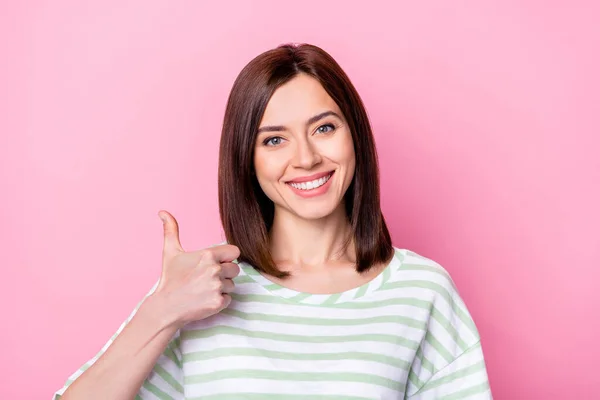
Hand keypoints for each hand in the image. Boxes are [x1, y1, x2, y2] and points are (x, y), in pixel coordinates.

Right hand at [152, 210, 239, 327]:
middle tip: (206, 279)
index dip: (227, 258)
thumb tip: (163, 212)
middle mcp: (215, 270)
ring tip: (204, 289)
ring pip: (232, 285)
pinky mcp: (218, 302)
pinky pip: (229, 299)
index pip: (234, 252)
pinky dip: (219, 301)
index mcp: (208, 255)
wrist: (166, 307)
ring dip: (222, 288)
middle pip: (235, 269)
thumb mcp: (170, 252)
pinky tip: (205, 299)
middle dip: (224, 274)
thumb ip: (171, 230)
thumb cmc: (170, 279)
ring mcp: (217, 287)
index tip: (216, 263)